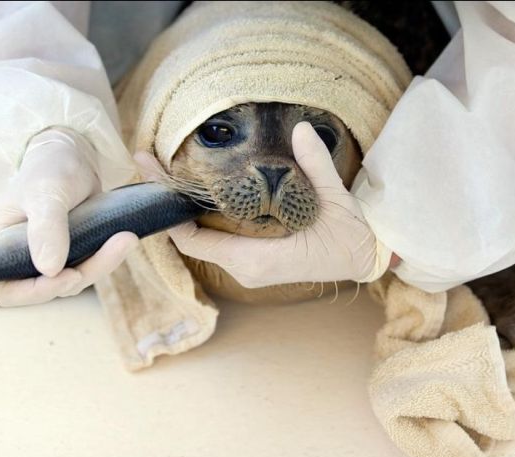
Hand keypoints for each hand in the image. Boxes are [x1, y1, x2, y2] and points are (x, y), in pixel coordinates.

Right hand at [0, 127, 138, 305]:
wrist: (72, 152)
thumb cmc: (50, 167)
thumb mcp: (46, 192)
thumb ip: (46, 229)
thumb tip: (50, 269)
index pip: (7, 290)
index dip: (34, 293)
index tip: (68, 277)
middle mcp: (20, 256)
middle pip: (48, 288)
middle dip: (82, 275)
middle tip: (114, 250)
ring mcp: (49, 256)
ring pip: (75, 278)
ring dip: (104, 263)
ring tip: (127, 238)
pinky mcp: (73, 252)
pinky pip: (91, 265)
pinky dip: (110, 255)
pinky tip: (126, 238)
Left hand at [137, 122, 391, 288]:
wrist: (366, 261)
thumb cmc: (351, 237)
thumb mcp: (336, 200)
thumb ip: (316, 166)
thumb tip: (300, 130)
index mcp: (256, 259)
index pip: (195, 240)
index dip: (169, 211)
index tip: (150, 175)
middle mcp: (245, 268)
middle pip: (191, 239)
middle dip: (169, 204)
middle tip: (148, 163)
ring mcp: (248, 268)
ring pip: (202, 241)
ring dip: (183, 211)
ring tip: (164, 175)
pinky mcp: (253, 263)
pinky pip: (216, 243)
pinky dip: (200, 220)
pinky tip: (195, 194)